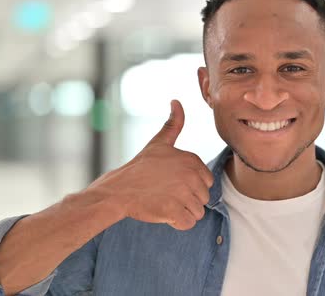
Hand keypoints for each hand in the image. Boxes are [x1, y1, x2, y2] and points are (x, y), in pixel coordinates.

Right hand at [92, 100, 213, 229]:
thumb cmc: (139, 168)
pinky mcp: (174, 211)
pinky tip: (165, 214)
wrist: (117, 191)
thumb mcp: (159, 143)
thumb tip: (176, 101)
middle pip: (204, 198)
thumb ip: (173, 124)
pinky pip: (189, 223)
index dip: (191, 186)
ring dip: (183, 212)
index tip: (173, 183)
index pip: (207, 182)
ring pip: (198, 212)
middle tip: (166, 194)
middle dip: (187, 200)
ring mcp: (182, 193)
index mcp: (192, 159)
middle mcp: (190, 175)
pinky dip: (178, 223)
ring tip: (165, 202)